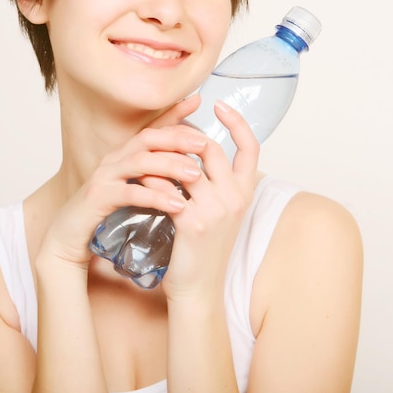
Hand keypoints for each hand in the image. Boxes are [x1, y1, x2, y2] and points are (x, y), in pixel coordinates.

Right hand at [38, 96, 209, 268]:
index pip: (152, 129)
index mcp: (123, 155)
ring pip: (140, 162)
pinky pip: (129, 193)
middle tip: (204, 144)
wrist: (69, 238)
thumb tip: (186, 165)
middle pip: (147, 138)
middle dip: (177, 138)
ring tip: (196, 175)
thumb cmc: (105, 214)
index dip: (174, 114)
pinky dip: (155, 197)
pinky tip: (177, 204)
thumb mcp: (134, 189)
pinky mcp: (97, 197)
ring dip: (170, 166)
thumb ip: (155, 175)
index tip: (197, 101)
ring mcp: (104, 177)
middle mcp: (113, 160)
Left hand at [160, 100, 259, 299]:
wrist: (199, 287)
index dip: (238, 122)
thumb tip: (200, 152)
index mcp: (244, 192)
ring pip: (186, 164)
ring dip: (163, 155)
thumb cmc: (205, 247)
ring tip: (147, 152)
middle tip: (165, 133)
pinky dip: (152, 179)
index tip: (220, 105)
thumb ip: (217, 183)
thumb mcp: (221, 211)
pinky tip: (141, 179)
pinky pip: (168, 188)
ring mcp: (216, 209)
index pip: (251, 147)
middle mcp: (235, 197)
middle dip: (185, 136)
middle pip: (211, 148)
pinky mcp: (193, 222)